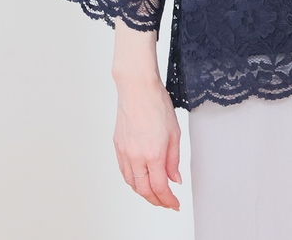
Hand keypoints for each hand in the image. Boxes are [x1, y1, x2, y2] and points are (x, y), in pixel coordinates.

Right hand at [112, 20, 181, 209]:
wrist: (137, 88)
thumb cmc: (157, 104)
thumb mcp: (174, 132)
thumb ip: (174, 159)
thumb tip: (174, 179)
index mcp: (153, 154)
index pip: (159, 188)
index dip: (168, 200)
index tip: (174, 205)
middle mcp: (136, 157)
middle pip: (144, 190)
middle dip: (156, 200)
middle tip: (166, 202)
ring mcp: (124, 152)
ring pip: (132, 183)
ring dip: (143, 192)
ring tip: (155, 193)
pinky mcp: (117, 145)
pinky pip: (124, 171)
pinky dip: (132, 180)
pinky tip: (140, 179)